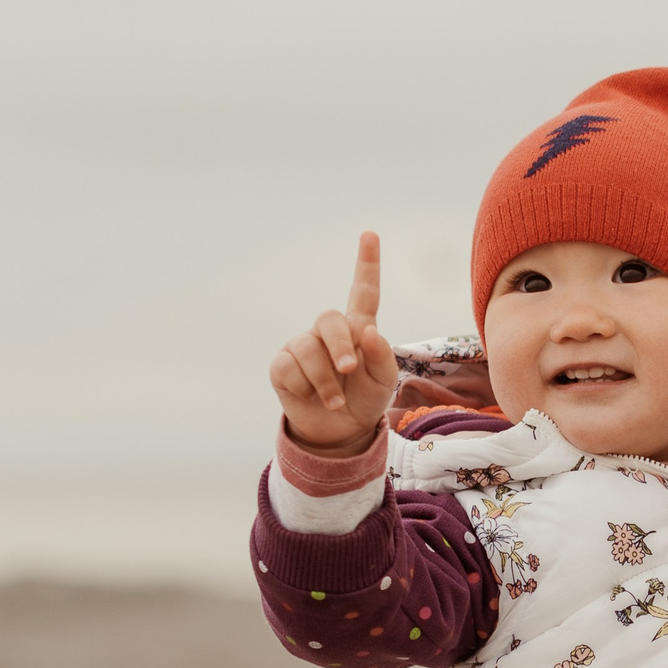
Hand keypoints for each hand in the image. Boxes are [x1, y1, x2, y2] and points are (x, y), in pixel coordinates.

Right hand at [270, 231, 399, 454]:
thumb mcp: (384, 382)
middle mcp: (328, 332)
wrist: (340, 432)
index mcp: (359, 329)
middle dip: (339, 346)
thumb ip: (382, 356)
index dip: (367, 264)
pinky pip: (290, 367)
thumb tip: (369, 331)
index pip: (363, 292)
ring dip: (326, 380)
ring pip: (308, 349)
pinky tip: (313, 397)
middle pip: (329, 319)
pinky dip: (307, 388)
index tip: (370, 235)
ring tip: (335, 401)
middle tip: (348, 370)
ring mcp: (302, 345)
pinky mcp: (283, 365)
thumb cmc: (365, 399)